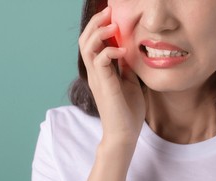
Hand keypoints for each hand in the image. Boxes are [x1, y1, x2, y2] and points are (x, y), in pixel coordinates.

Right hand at [79, 6, 145, 146]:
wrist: (124, 134)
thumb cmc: (127, 111)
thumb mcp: (129, 83)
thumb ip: (125, 67)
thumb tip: (127, 51)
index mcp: (100, 72)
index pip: (93, 43)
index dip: (99, 27)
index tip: (112, 14)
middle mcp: (95, 73)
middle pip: (86, 40)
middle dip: (96, 23)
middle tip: (109, 11)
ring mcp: (97, 79)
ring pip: (88, 47)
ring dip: (100, 32)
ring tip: (113, 25)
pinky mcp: (104, 86)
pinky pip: (101, 61)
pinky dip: (110, 51)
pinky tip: (123, 50)